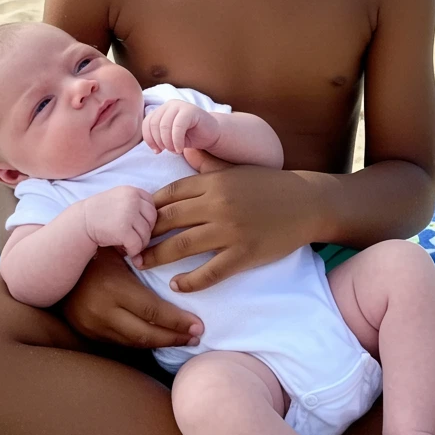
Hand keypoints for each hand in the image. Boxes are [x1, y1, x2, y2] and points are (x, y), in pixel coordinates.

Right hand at [61, 247, 202, 347]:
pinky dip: (143, 342)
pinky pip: (122, 343)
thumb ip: (144, 255)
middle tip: (198, 336)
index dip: (178, 322)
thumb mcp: (117, 248)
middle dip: (175, 337)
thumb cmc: (95, 250)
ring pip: (135, 343)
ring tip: (184, 339)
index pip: (153, 312)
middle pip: (147, 334)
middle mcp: (104, 312)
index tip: (200, 325)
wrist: (53, 265)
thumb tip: (179, 258)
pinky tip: (159, 338)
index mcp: (114, 289)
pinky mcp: (90, 334)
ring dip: (161, 343)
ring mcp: (95, 327)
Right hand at [80, 186, 155, 257]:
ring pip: (146, 234)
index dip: (147, 220)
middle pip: (153, 220)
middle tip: (134, 239)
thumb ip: (138, 210)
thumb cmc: (101, 216)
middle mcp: (132, 199)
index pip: (152, 206)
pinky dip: (133, 251)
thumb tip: (160, 231)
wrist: (80, 223)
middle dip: (145, 233)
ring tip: (128, 245)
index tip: (137, 227)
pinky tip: (125, 250)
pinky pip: (137, 245)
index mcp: (132, 191)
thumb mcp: (120, 202)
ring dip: (139, 244)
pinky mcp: (123, 229)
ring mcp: (128, 213)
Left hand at [141, 164, 320, 292]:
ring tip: (141, 264)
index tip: (135, 218)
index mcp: (214, 182)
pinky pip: (209, 272)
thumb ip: (209, 163)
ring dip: (157, 257)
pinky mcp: (244, 254)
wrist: (307, 203)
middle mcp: (218, 204)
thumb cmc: (270, 185)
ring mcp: (230, 230)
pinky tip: (176, 285)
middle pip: (169, 219)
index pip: (170, 194)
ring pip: (182, 246)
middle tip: (127, 244)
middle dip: (144, 233)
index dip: (148, 207)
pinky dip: (189, 281)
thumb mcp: (237, 169)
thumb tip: (186, 149)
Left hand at [142, 100, 219, 154]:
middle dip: (159, 141)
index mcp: (162, 110)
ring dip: (168, 142)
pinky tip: (180, 148)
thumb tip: (151, 144)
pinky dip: (176, 141)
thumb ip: (158, 135)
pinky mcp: (191, 110)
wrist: (211, 134)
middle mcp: (169, 105)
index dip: (149, 139)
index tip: (157, 151)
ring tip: (175, 150)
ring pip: (164, 125)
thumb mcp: (170, 137)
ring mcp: (180, 105)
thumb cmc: (190, 136)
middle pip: (154, 124)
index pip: (147, 123)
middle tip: (168, 151)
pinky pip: (178, 126)